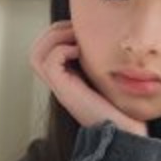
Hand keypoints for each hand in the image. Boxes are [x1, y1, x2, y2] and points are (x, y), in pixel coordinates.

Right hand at [30, 22, 147, 135]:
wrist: (124, 131)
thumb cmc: (122, 108)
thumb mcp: (109, 76)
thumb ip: (100, 60)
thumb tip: (106, 35)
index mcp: (67, 78)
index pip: (45, 49)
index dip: (58, 32)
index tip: (81, 29)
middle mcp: (59, 82)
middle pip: (36, 50)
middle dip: (54, 31)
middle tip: (76, 30)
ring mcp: (60, 87)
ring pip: (36, 55)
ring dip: (55, 38)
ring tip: (77, 39)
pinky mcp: (64, 91)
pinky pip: (50, 62)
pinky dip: (63, 50)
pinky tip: (81, 52)